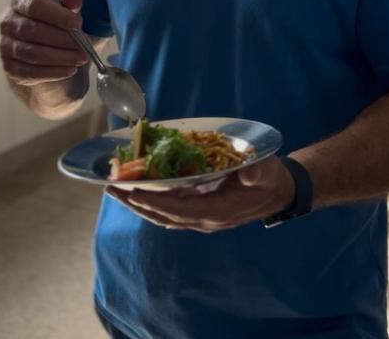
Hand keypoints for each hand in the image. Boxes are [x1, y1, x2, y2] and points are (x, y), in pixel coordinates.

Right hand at [0, 0, 87, 85]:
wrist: (39, 53)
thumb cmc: (51, 27)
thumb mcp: (61, 13)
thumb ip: (68, 3)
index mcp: (18, 2)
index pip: (33, 5)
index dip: (56, 15)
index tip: (77, 24)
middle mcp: (7, 23)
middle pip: (32, 30)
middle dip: (61, 39)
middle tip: (83, 46)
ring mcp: (5, 46)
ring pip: (32, 53)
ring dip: (60, 57)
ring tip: (80, 59)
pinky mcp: (9, 67)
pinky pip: (30, 72)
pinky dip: (53, 72)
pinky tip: (69, 70)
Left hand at [106, 156, 295, 232]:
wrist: (277, 192)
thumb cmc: (269, 178)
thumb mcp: (266, 171)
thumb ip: (256, 172)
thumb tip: (249, 172)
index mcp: (218, 210)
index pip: (179, 209)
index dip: (155, 202)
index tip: (133, 192)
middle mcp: (204, 218)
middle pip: (163, 215)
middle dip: (135, 203)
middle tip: (110, 188)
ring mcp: (199, 217)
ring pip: (162, 215)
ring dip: (137, 204)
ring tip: (114, 190)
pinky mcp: (197, 210)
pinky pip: (168, 210)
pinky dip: (149, 202)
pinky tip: (133, 192)